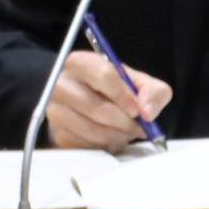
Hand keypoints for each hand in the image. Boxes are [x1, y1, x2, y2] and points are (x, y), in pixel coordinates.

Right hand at [43, 50, 170, 149]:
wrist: (94, 105)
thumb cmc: (117, 91)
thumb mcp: (141, 84)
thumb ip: (153, 91)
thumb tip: (147, 111)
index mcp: (81, 63)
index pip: (103, 74)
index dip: (124, 95)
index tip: (137, 110)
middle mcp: (61, 84)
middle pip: (95, 106)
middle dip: (123, 121)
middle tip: (139, 127)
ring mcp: (55, 110)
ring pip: (90, 129)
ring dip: (116, 135)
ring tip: (126, 132)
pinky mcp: (58, 134)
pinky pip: (85, 146)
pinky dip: (105, 146)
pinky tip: (111, 138)